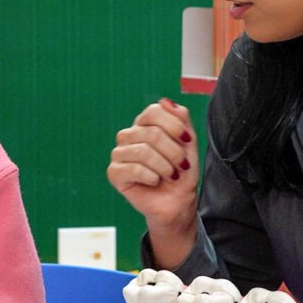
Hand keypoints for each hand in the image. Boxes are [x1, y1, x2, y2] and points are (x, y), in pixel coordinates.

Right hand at [107, 98, 199, 263]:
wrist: (178, 202)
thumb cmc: (182, 172)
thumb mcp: (188, 144)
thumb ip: (181, 119)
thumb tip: (166, 101)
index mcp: (145, 124)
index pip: (154, 111)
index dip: (174, 126)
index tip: (188, 141)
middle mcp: (130, 135)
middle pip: (152, 133)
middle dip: (173, 152)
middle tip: (182, 166)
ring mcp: (120, 153)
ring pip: (143, 152)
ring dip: (164, 167)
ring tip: (170, 176)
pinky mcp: (114, 172)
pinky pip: (133, 168)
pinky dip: (151, 177)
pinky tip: (155, 182)